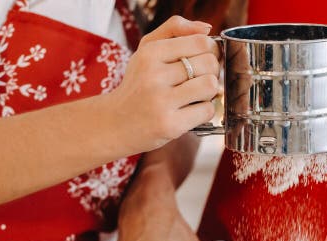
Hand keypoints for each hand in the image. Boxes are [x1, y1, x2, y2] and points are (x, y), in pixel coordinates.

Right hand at [111, 16, 219, 153]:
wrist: (115, 123)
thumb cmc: (137, 85)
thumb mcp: (147, 49)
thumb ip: (174, 29)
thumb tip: (206, 28)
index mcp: (150, 53)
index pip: (200, 42)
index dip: (211, 50)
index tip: (205, 58)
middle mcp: (154, 76)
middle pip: (209, 63)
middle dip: (211, 71)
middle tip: (200, 79)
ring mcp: (162, 102)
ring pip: (210, 86)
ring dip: (209, 92)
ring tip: (196, 95)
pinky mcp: (171, 125)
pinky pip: (207, 110)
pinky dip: (204, 111)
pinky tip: (190, 111)